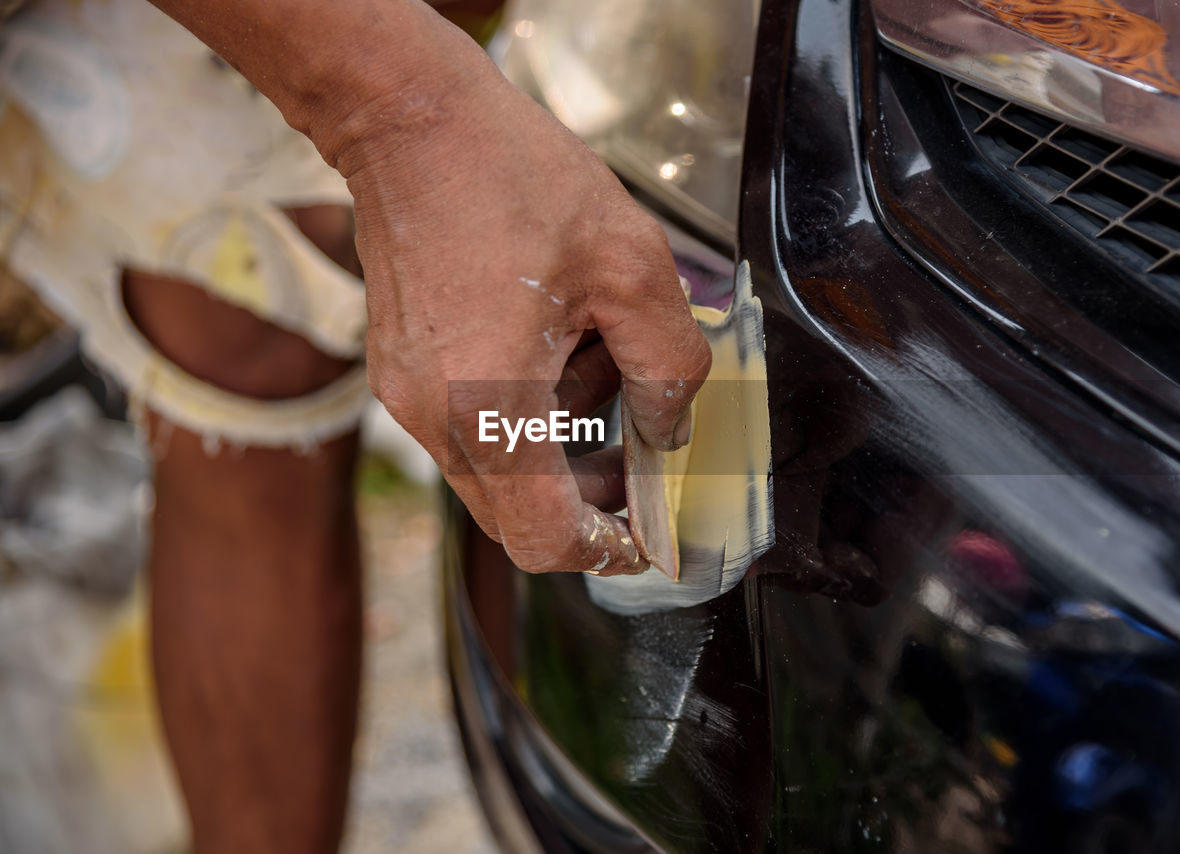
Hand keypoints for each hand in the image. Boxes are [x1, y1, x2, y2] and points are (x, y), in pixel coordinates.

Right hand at [326, 17, 709, 575]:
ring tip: (589, 343)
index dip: (605, 550)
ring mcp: (407, 398)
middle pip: (518, 515)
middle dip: (589, 489)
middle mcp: (434, 417)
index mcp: (489, 403)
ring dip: (559, 436)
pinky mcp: (402, 373)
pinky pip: (472, 428)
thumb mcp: (631, 266)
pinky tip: (551, 332)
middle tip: (639, 436)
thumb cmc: (512, 178)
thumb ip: (668, 368)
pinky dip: (523, 407)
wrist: (409, 119)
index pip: (544, 538)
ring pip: (499, 470)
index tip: (644, 533)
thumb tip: (668, 431)